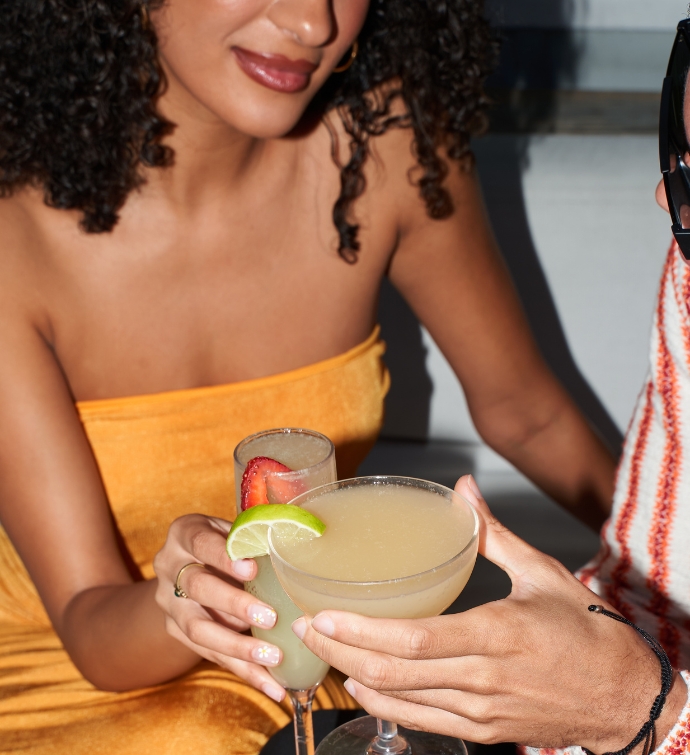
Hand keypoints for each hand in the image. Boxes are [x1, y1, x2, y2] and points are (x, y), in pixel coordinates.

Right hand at [153, 514, 284, 701]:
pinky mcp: (177, 633)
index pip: (201, 544)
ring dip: (238, 646)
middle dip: (234, 604)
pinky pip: (210, 655)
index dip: (225, 557)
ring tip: (273, 657)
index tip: (252, 569)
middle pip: (198, 587)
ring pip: (198, 629)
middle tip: (270, 617)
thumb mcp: (235, 530)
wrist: (188, 566)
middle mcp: (170, 567)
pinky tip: (270, 685)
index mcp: (184, 534)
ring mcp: (171, 604)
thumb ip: (256, 536)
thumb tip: (299, 541)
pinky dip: (243, 671)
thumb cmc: (226, 542)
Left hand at [293, 476, 685, 749]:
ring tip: (323, 648)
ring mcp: (480, 710)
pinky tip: (361, 683)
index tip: (325, 614)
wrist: (623, 696)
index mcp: (496, 634)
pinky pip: (420, 720)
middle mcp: (481, 678)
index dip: (362, 631)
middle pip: (394, 671)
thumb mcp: (543, 573)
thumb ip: (494, 533)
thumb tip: (464, 489)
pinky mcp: (482, 729)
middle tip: (306, 627)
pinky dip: (382, 702)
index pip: (415, 638)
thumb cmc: (587, 632)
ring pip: (399, 699)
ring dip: (353, 674)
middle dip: (340, 650)